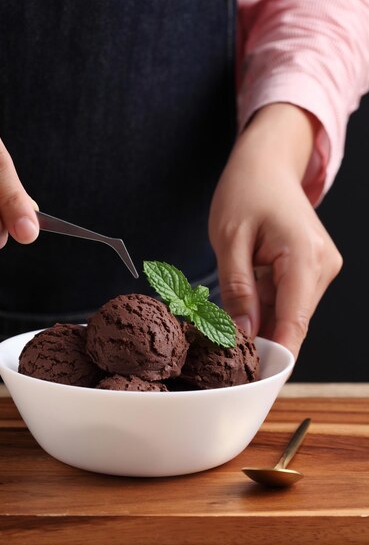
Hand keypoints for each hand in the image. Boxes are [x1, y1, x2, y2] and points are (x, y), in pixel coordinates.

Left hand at [209, 103, 342, 357]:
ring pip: (289, 314)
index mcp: (305, 259)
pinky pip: (288, 300)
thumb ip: (237, 291)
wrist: (267, 162)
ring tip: (228, 310)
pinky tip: (245, 294)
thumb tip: (242, 335)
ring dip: (260, 320)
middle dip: (260, 339)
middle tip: (222, 348)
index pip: (293, 325)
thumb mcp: (229, 240)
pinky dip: (265, 305)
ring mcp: (321, 269)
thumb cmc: (246, 190)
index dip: (274, 357)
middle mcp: (323, 267)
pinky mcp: (312, 269)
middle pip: (292, 323)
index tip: (251, 383)